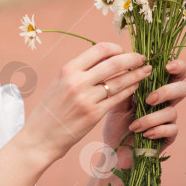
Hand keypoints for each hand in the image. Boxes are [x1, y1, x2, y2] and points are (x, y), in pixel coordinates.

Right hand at [22, 42, 151, 162]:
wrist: (40, 137)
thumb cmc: (50, 109)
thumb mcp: (59, 83)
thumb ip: (79, 71)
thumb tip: (104, 59)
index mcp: (68, 69)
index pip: (100, 49)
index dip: (117, 48)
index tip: (124, 52)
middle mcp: (77, 81)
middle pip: (114, 63)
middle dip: (132, 59)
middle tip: (142, 58)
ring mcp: (86, 99)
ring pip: (119, 81)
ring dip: (136, 75)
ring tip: (145, 72)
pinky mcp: (93, 115)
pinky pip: (117, 99)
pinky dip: (129, 90)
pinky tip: (135, 87)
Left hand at [103, 59, 185, 152]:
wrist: (114, 150)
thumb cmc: (116, 123)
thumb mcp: (117, 101)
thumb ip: (125, 83)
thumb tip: (130, 63)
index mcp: (155, 88)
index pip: (174, 72)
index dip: (178, 66)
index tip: (166, 66)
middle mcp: (166, 102)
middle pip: (183, 89)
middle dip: (168, 91)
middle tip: (149, 99)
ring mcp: (169, 119)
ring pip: (172, 111)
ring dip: (151, 118)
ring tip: (134, 126)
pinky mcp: (169, 136)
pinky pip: (172, 129)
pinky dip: (157, 130)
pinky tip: (144, 134)